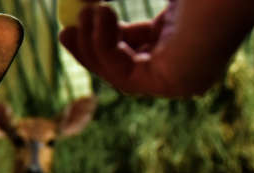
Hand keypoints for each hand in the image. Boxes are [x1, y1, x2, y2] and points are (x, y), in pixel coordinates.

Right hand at [59, 1, 253, 96]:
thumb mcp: (157, 1)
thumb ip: (121, 14)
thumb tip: (86, 3)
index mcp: (188, 48)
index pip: (137, 55)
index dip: (103, 42)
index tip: (78, 24)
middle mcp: (187, 71)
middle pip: (123, 72)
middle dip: (90, 52)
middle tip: (65, 30)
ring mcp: (181, 81)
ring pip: (118, 74)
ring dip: (93, 45)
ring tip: (87, 10)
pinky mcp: (173, 83)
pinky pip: (123, 73)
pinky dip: (104, 46)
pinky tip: (102, 14)